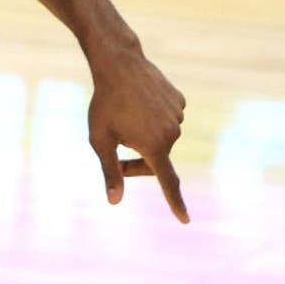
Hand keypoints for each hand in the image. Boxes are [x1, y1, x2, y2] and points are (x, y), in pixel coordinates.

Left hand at [87, 49, 188, 223]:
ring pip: (161, 138)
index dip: (175, 203)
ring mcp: (178, 116)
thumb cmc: (104, 103)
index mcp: (155, 146)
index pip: (167, 181)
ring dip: (144, 136)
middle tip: (115, 152)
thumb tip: (115, 201)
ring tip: (125, 117)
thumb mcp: (100, 139)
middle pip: (157, 159)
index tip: (184, 219)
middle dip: (138, 161)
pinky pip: (166, 118)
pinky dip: (153, 118)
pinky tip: (137, 103)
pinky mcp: (179, 101)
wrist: (119, 64)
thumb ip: (110, 171)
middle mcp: (173, 133)